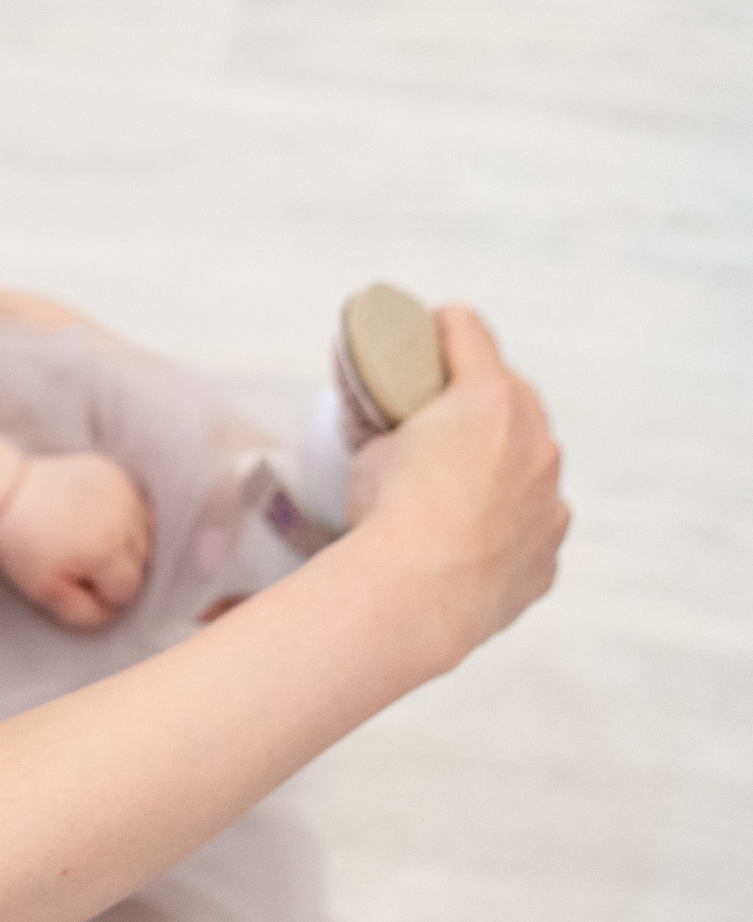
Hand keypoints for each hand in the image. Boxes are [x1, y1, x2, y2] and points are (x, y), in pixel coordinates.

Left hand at [0, 453, 151, 629]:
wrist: (1, 495)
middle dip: (113, 568)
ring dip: (119, 542)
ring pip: (140, 533)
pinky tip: (87, 516)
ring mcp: (121, 490)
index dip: (101, 591)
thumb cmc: (21, 548)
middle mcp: (125, 518)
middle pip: (139, 561)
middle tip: (75, 559)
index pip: (127, 589)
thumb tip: (113, 614)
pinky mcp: (112, 473)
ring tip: (82, 538)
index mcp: (110, 549)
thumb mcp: (47, 593)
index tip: (72, 579)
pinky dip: (116, 516)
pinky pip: (130, 505)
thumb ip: (86, 614)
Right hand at [345, 306, 566, 671]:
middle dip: (484, 392)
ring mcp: (550, 501)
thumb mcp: (370, 452)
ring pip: (534, 461)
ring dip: (504, 458)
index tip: (434, 324)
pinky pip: (533, 523)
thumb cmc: (387, 513)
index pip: (470, 334)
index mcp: (488, 401)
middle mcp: (535, 443)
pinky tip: (473, 538)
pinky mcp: (549, 553)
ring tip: (460, 481)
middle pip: (516, 394)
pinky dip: (509, 521)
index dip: (446, 324)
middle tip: (444, 407)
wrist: (417, 596)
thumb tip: (396, 437)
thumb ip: (396, 432)